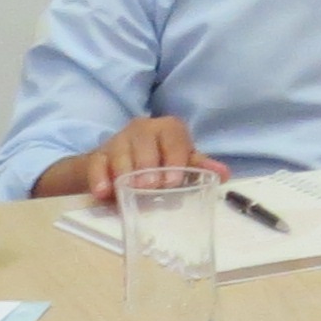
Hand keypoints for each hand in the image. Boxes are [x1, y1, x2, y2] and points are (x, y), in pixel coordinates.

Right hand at [81, 119, 226, 202]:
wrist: (121, 164)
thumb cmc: (159, 162)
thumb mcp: (181, 162)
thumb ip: (199, 166)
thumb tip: (224, 174)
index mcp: (168, 128)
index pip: (174, 139)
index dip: (174, 160)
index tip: (172, 181)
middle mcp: (143, 128)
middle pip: (145, 144)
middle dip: (148, 167)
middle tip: (149, 186)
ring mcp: (118, 140)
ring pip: (120, 153)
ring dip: (124, 173)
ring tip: (128, 190)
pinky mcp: (97, 155)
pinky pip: (97, 164)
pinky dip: (99, 179)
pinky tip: (103, 192)